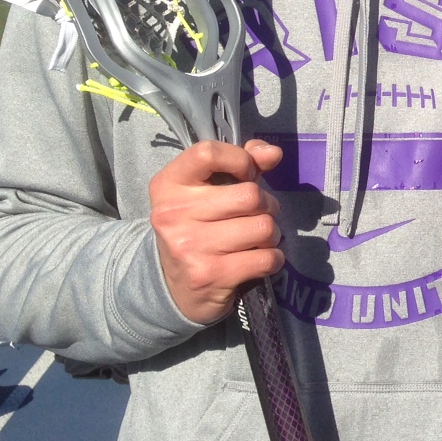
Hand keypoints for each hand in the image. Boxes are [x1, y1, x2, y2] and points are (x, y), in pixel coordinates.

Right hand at [150, 139, 283, 323]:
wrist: (175, 287)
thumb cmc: (200, 227)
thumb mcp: (209, 190)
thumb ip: (242, 163)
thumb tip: (273, 153)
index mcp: (168, 185)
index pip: (207, 153)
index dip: (240, 160)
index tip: (247, 175)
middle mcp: (173, 214)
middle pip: (250, 195)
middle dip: (266, 205)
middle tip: (256, 215)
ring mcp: (189, 246)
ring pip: (264, 227)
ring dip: (271, 235)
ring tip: (256, 239)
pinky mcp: (210, 275)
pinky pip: (267, 258)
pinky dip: (273, 258)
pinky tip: (258, 259)